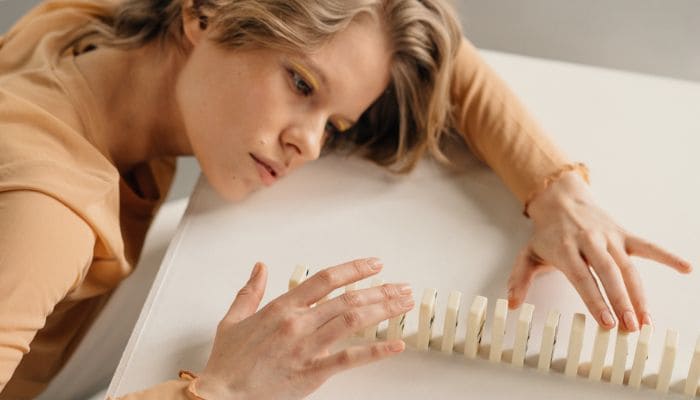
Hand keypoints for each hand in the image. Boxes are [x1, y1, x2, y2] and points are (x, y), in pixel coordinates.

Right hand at [195, 258, 413, 399]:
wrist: (221, 396)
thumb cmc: (228, 362)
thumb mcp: (233, 319)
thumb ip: (250, 291)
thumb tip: (260, 267)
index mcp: (282, 308)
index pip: (325, 279)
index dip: (354, 269)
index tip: (374, 265)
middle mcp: (298, 323)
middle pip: (348, 299)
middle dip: (379, 290)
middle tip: (400, 285)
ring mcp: (307, 347)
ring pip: (353, 321)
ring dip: (382, 310)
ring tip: (402, 303)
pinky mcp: (312, 372)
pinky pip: (349, 358)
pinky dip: (375, 351)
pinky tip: (395, 345)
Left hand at [507, 171, 690, 331]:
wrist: (560, 199)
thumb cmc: (546, 233)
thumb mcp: (528, 254)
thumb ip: (520, 278)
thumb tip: (512, 303)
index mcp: (566, 249)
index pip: (583, 278)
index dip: (595, 300)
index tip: (606, 322)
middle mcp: (589, 242)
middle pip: (608, 273)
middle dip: (621, 301)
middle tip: (630, 327)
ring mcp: (609, 237)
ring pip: (628, 266)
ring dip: (639, 294)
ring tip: (646, 320)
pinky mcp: (623, 234)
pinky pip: (647, 246)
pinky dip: (666, 256)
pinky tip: (685, 268)